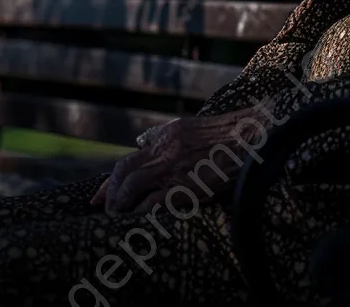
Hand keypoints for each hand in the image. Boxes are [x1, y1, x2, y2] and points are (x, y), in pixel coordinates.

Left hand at [90, 106, 271, 215]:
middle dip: (109, 195)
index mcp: (166, 136)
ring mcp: (175, 167)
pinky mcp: (187, 185)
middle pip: (123, 173)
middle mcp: (165, 149)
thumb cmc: (227, 134)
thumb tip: (141, 140)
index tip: (96, 198)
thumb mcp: (190, 126)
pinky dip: (141, 214)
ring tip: (120, 219)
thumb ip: (163, 134)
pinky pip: (153, 203)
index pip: (127, 160)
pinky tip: (139, 223)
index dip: (107, 182)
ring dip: (121, 206)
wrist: (253, 137)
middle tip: (106, 212)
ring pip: (132, 187)